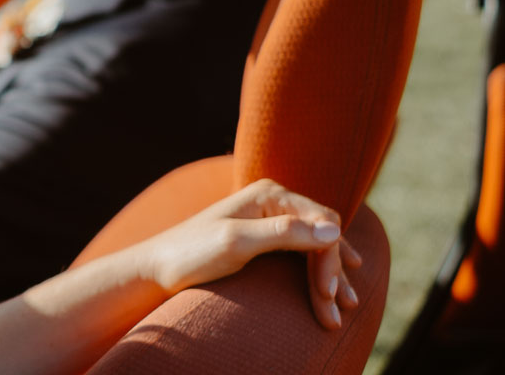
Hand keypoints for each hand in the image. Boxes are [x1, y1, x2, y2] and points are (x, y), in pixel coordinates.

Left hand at [138, 179, 362, 329]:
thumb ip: (283, 233)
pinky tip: (331, 289)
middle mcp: (273, 202)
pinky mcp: (264, 240)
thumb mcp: (237, 242)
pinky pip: (302, 255)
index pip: (322, 222)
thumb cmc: (193, 253)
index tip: (327, 292)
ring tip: (344, 309)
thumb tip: (335, 228)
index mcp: (269, 194)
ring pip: (315, 248)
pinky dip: (317, 275)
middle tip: (338, 311)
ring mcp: (270, 220)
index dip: (331, 256)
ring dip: (330, 278)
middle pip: (322, 236)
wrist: (159, 268)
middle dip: (332, 273)